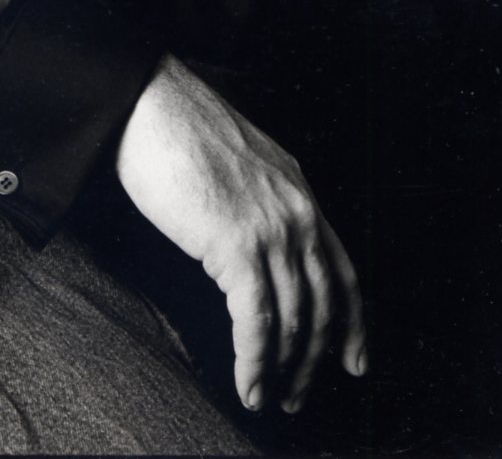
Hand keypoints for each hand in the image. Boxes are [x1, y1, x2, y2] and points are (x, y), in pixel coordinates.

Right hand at [116, 54, 365, 415]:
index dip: (352, 323)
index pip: (341, 270)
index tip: (354, 361)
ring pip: (292, 321)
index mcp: (298, 191)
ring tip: (267, 397)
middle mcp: (297, 212)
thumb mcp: (239, 164)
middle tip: (298, 394)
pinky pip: (256, 322)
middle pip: (322, 305)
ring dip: (283, 371)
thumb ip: (258, 203)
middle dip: (313, 360)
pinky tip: (248, 385)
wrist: (148, 103)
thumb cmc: (176, 128)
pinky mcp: (238, 247)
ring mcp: (271, 230)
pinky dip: (254, 363)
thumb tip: (250, 246)